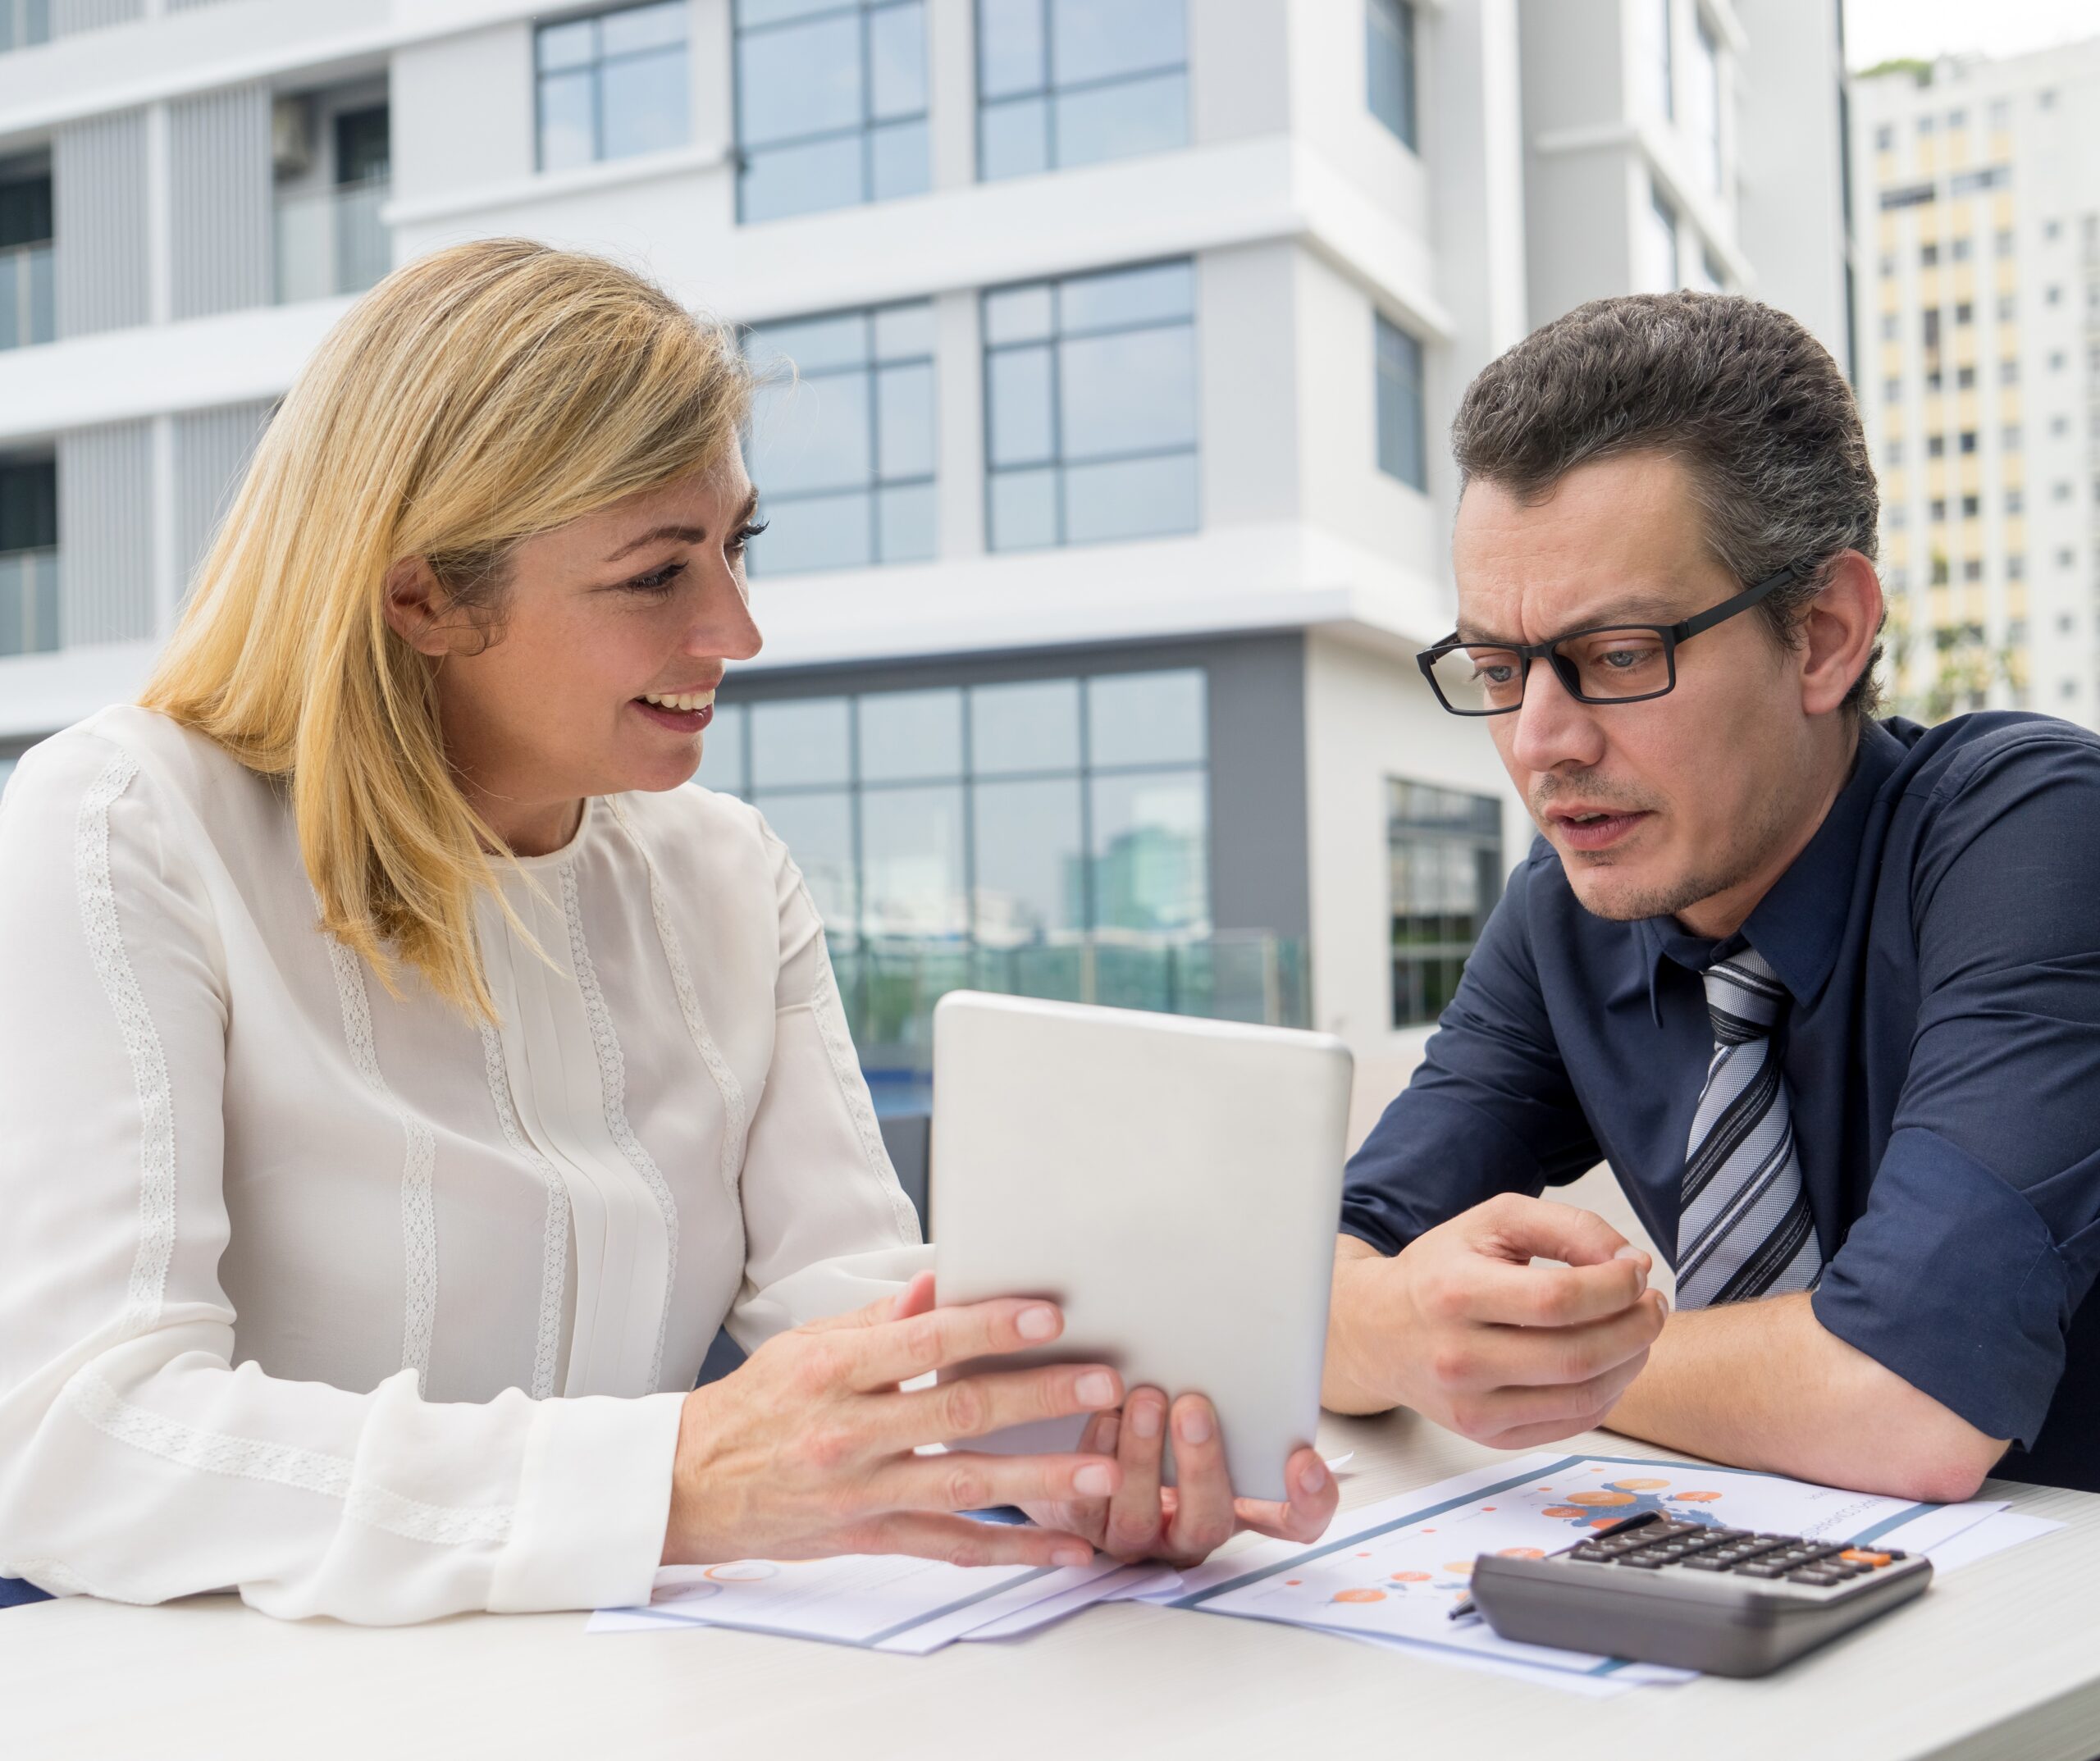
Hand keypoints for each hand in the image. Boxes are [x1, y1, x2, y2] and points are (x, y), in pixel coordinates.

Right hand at [662, 1272, 1125, 1569]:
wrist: (688, 1486)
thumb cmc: (755, 1405)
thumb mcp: (806, 1345)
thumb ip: (880, 1321)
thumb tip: (941, 1281)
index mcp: (833, 1372)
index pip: (923, 1342)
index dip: (988, 1327)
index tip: (1048, 1315)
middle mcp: (848, 1434)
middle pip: (958, 1412)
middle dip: (1039, 1397)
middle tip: (1104, 1383)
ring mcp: (861, 1493)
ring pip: (964, 1485)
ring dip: (1040, 1478)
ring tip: (1105, 1469)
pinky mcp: (869, 1538)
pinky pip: (950, 1546)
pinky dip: (1012, 1550)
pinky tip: (1065, 1548)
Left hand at [1018, 1387, 1339, 1567]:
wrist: (1088, 1448)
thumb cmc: (1166, 1423)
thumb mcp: (1213, 1410)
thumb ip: (1238, 1395)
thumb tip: (1251, 1333)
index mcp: (1239, 1506)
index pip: (1295, 1523)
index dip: (1307, 1501)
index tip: (1300, 1459)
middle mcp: (1188, 1531)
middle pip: (1209, 1522)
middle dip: (1201, 1465)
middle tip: (1194, 1408)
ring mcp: (1134, 1537)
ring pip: (1138, 1519)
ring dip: (1142, 1459)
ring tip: (1145, 1400)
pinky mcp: (1082, 1527)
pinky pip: (1084, 1508)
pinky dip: (1095, 1457)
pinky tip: (1103, 1416)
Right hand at [1325, 1194, 1667, 1449]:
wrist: (1378, 1331)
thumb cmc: (1439, 1273)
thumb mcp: (1492, 1222)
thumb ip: (1566, 1227)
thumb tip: (1629, 1263)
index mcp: (1454, 1292)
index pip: (1558, 1300)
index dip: (1615, 1286)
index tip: (1636, 1270)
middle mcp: (1458, 1356)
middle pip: (1577, 1355)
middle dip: (1636, 1327)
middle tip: (1652, 1304)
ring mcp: (1471, 1406)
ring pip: (1582, 1396)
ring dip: (1631, 1362)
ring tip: (1636, 1331)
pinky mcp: (1487, 1435)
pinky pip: (1571, 1423)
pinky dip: (1607, 1393)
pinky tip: (1609, 1363)